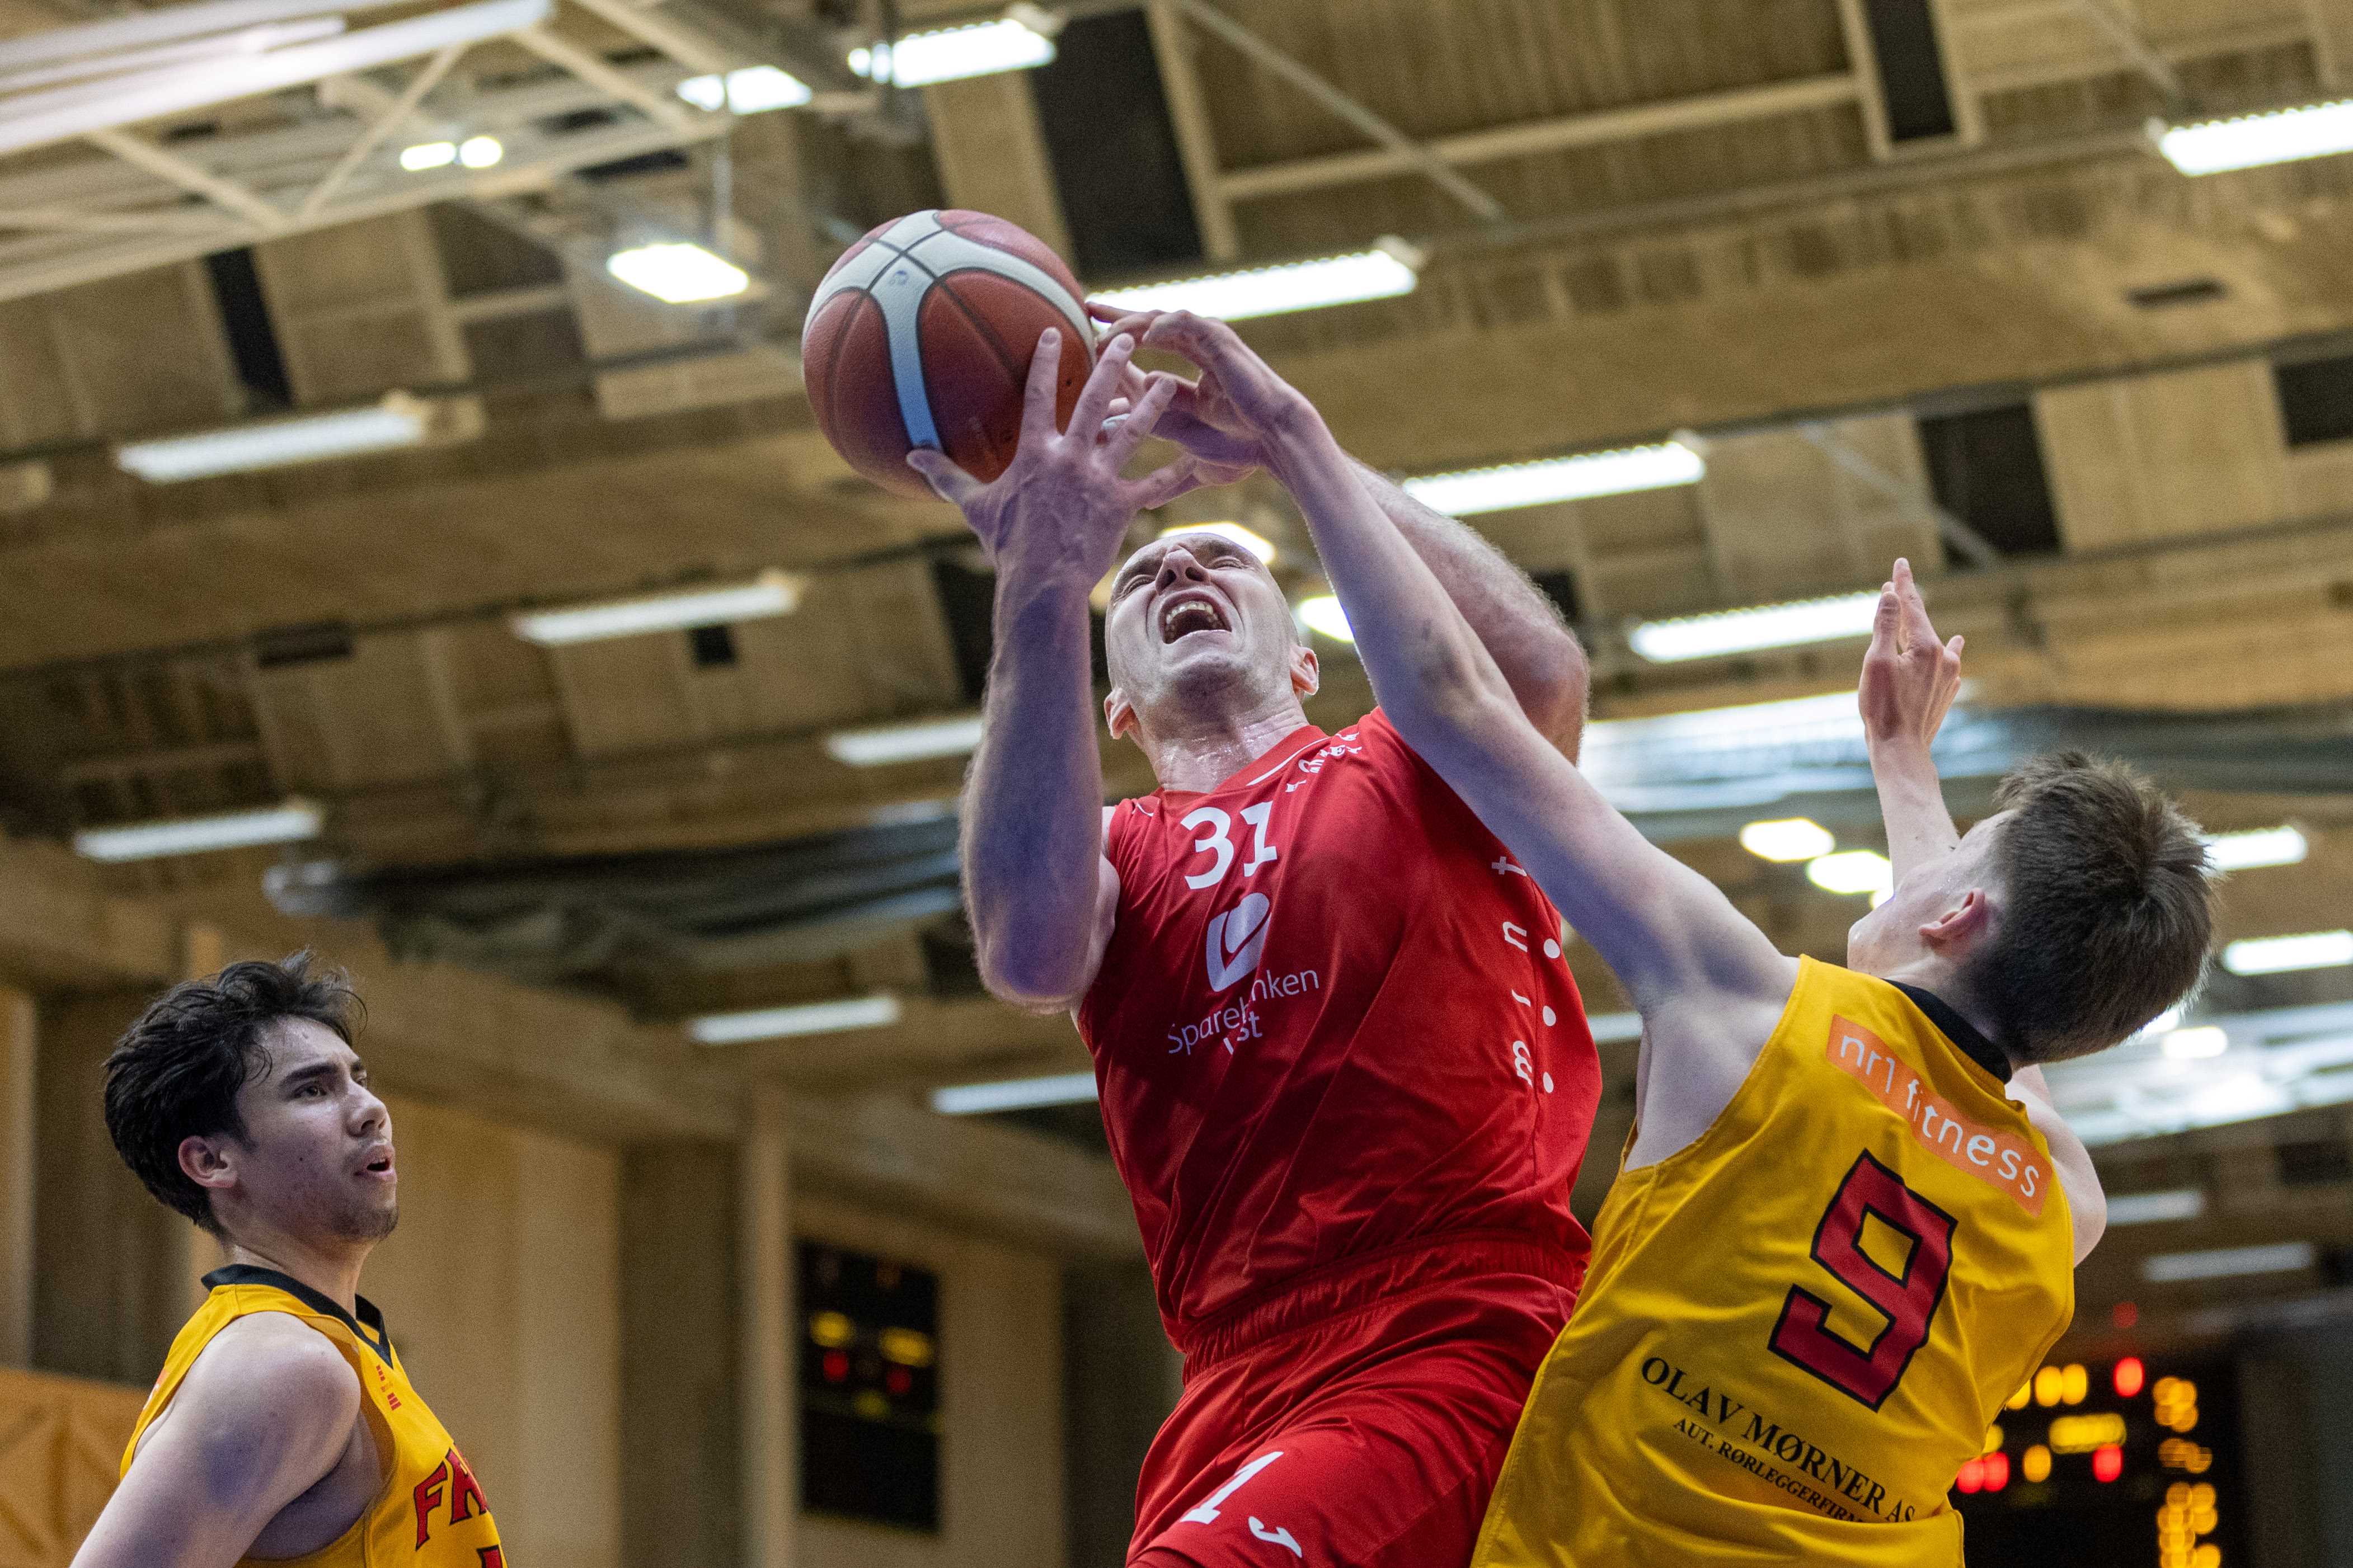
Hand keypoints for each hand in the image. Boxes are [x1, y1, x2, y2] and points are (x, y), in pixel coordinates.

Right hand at [908, 328, 1185, 587]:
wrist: (1040, 583)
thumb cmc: (1006, 545)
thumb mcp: (974, 506)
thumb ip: (947, 476)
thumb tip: (911, 456)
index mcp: (1035, 452)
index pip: (1041, 394)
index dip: (1048, 361)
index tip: (1057, 332)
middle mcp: (1070, 457)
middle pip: (1096, 400)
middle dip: (1112, 365)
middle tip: (1127, 337)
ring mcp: (1098, 480)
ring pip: (1132, 432)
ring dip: (1153, 405)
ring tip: (1171, 380)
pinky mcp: (1121, 506)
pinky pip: (1153, 487)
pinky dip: (1175, 476)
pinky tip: (1197, 462)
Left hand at [1084, 303, 1320, 496]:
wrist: (1274, 440)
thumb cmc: (1242, 448)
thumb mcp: (1193, 458)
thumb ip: (1168, 475)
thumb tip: (1146, 504)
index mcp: (1191, 369)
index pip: (1147, 347)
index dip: (1119, 341)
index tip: (1088, 343)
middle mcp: (1199, 348)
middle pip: (1150, 322)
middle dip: (1118, 315)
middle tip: (1087, 307)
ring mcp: (1210, 341)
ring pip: (1162, 319)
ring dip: (1131, 324)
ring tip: (1104, 334)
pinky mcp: (1220, 340)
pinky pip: (1186, 323)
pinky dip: (1163, 326)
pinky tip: (1142, 335)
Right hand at [1858, 557, 1963, 753]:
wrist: (1902, 749)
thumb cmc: (1883, 708)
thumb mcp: (1876, 662)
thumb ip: (1886, 625)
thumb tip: (1892, 595)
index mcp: (1926, 647)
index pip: (1912, 606)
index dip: (1903, 583)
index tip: (1900, 563)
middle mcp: (1943, 658)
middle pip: (1922, 622)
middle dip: (1907, 603)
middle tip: (1899, 584)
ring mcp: (1948, 677)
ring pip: (1935, 643)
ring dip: (1924, 627)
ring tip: (1923, 616)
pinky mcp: (1946, 693)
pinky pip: (1948, 664)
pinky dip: (1947, 652)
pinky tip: (1955, 650)